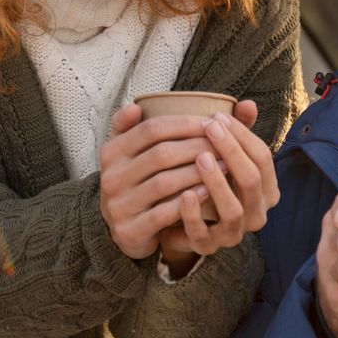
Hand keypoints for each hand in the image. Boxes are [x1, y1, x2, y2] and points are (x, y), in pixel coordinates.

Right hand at [99, 106, 219, 259]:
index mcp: (112, 152)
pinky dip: (188, 201)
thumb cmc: (137, 182)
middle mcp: (111, 177)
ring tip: (226, 165)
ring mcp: (119, 205)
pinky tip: (209, 191)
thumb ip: (134, 128)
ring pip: (164, 183)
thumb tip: (136, 106)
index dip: (185, 124)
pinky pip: (163, 213)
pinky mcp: (130, 230)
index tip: (213, 122)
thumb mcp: (130, 154)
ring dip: (198, 172)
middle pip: (161, 154)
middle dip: (197, 146)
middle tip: (226, 144)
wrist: (124, 229)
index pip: (151, 129)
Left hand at [154, 101, 280, 269]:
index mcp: (266, 189)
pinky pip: (204, 234)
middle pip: (253, 180)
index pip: (262, 158)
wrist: (179, 220)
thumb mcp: (223, 155)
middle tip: (209, 127)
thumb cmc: (206, 180)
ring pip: (234, 210)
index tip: (218, 116)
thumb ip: (238, 131)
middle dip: (232, 151)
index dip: (243, 135)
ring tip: (200, 157)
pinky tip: (184, 193)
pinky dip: (194, 214)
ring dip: (217, 182)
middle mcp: (257, 213)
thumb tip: (248, 104)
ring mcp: (234, 232)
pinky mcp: (209, 246)